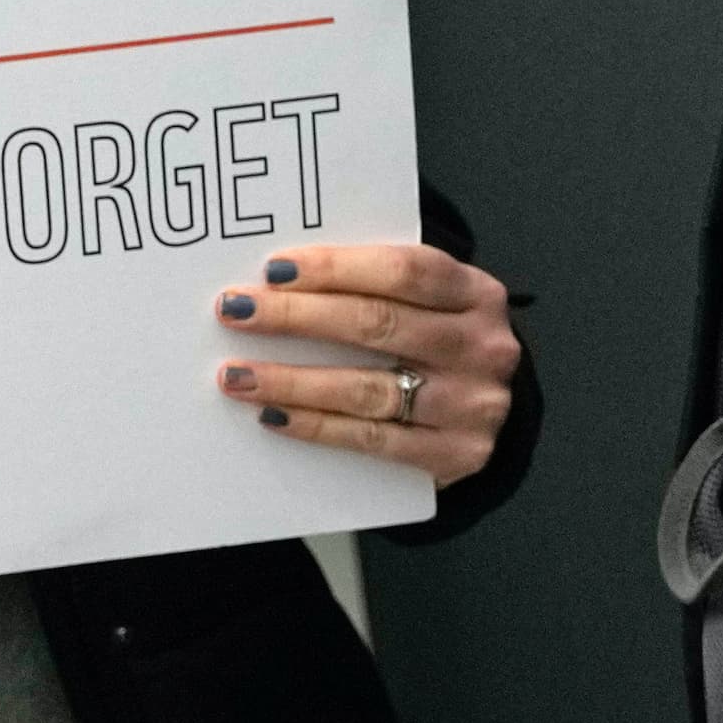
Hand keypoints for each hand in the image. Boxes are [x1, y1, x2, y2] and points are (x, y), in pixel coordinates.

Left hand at [214, 244, 521, 484]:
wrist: (487, 409)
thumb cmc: (436, 341)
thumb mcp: (428, 301)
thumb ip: (374, 283)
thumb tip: (277, 279)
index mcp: (477, 292)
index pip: (403, 270)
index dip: (335, 267)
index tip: (273, 270)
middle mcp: (483, 347)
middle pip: (378, 324)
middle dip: (296, 317)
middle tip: (236, 312)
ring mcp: (472, 404)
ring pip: (367, 388)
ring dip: (291, 380)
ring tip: (237, 374)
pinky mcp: (456, 454)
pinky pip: (370, 439)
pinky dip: (316, 425)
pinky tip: (272, 414)